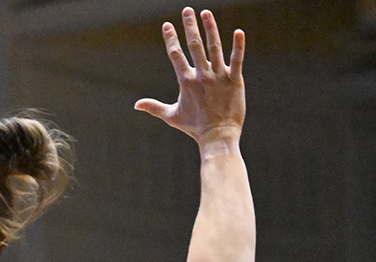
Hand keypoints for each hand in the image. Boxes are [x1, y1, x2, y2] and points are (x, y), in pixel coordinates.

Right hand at [137, 9, 244, 145]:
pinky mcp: (235, 79)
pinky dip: (238, 45)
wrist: (217, 136)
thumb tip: (136, 105)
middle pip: (194, 45)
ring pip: (214, 47)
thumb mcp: (171, 116)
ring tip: (206, 13)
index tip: (167, 25)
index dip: (171, 39)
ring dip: (210, 28)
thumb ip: (154, 107)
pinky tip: (239, 31)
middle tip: (187, 10)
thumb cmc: (194, 127)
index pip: (176, 55)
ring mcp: (219, 76)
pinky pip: (237, 59)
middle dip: (190, 26)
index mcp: (186, 82)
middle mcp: (202, 76)